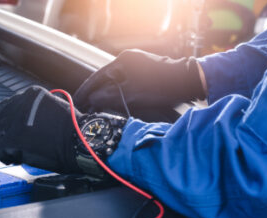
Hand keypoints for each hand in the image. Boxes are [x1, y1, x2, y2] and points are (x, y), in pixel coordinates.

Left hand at [0, 86, 82, 172]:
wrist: (79, 141)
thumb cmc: (72, 129)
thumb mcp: (52, 108)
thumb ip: (32, 111)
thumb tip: (16, 120)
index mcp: (31, 95)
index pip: (7, 104)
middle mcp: (20, 104)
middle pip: (0, 119)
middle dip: (5, 132)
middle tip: (14, 143)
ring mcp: (15, 121)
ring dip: (9, 145)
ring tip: (27, 150)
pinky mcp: (13, 139)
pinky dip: (6, 156)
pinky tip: (18, 157)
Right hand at [74, 49, 204, 121]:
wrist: (189, 83)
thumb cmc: (161, 86)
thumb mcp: (130, 95)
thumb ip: (107, 97)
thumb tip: (92, 100)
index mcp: (123, 60)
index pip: (97, 76)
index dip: (86, 91)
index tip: (78, 101)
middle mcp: (130, 60)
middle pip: (106, 79)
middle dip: (97, 94)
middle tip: (86, 107)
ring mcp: (139, 66)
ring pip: (117, 83)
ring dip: (109, 96)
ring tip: (99, 108)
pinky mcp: (146, 74)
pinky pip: (127, 84)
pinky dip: (120, 94)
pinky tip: (116, 105)